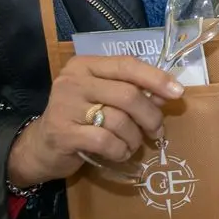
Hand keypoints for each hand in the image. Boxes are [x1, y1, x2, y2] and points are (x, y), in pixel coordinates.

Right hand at [9, 54, 182, 185]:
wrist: (41, 146)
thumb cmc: (80, 118)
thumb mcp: (105, 99)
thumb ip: (133, 92)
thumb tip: (168, 93)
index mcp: (85, 65)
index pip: (127, 65)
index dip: (156, 78)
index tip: (177, 93)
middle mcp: (72, 81)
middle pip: (128, 95)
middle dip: (150, 116)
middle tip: (157, 131)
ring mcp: (65, 106)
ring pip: (119, 120)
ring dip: (135, 137)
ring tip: (133, 144)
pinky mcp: (62, 133)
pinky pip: (106, 141)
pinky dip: (120, 150)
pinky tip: (120, 153)